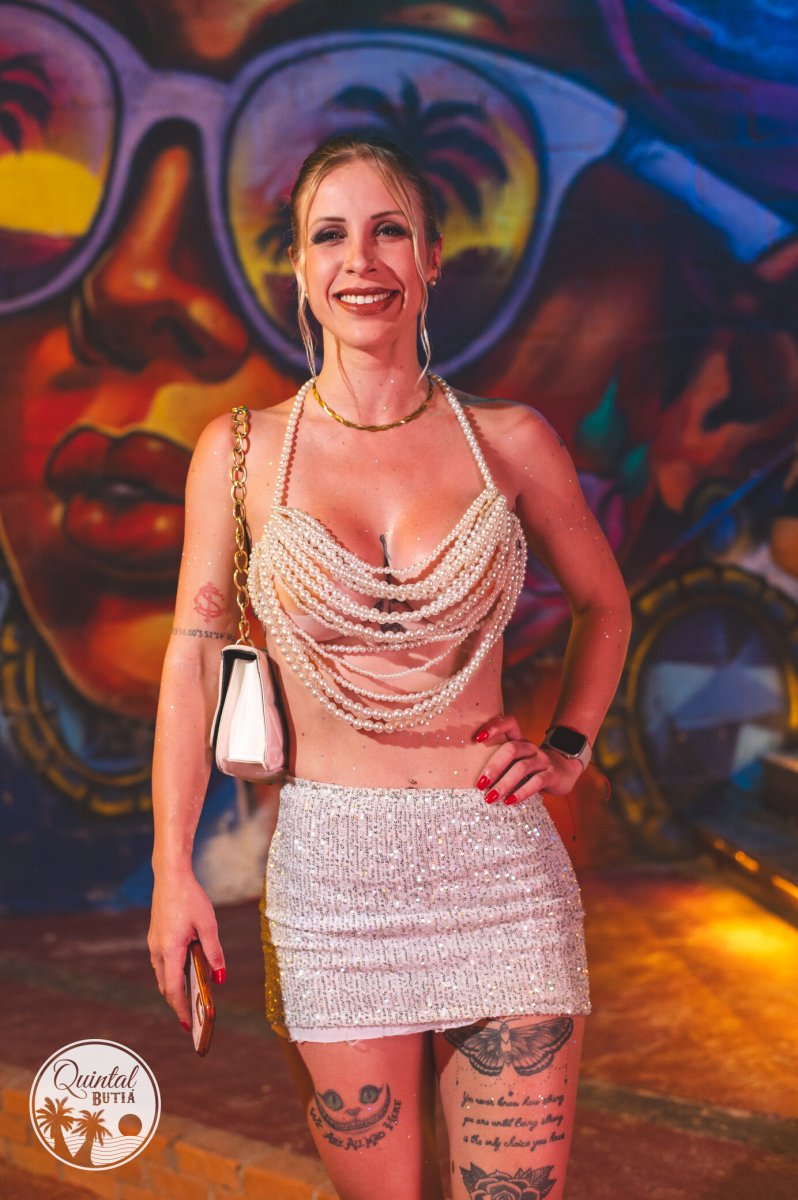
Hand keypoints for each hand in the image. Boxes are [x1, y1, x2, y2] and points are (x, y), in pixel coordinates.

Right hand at [147, 868, 225, 1030]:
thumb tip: (220, 977)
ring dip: (174, 988)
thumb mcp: (208, 925)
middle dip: (177, 1003)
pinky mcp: (155, 936)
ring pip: (162, 974)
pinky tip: (184, 973)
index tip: (187, 1024)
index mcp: (170, 950)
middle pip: (165, 985)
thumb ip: (214, 952)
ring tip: (189, 1000)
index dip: (180, 1008)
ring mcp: (154, 943)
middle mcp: (158, 950)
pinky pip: (162, 963)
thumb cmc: (190, 898)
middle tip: (190, 1018)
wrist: (170, 876)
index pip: (173, 988)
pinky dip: (171, 974)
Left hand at [474, 714, 584, 803]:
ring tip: (490, 798)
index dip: (494, 727)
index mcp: (519, 739)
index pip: (508, 723)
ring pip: (522, 768)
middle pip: (511, 749)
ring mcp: (542, 759)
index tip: (477, 738)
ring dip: (504, 784)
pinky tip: (509, 801)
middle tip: (480, 784)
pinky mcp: (551, 775)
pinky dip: (521, 793)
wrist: (564, 771)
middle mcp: (530, 746)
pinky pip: (536, 782)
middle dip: (494, 767)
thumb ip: (500, 761)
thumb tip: (473, 777)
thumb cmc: (531, 767)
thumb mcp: (516, 759)